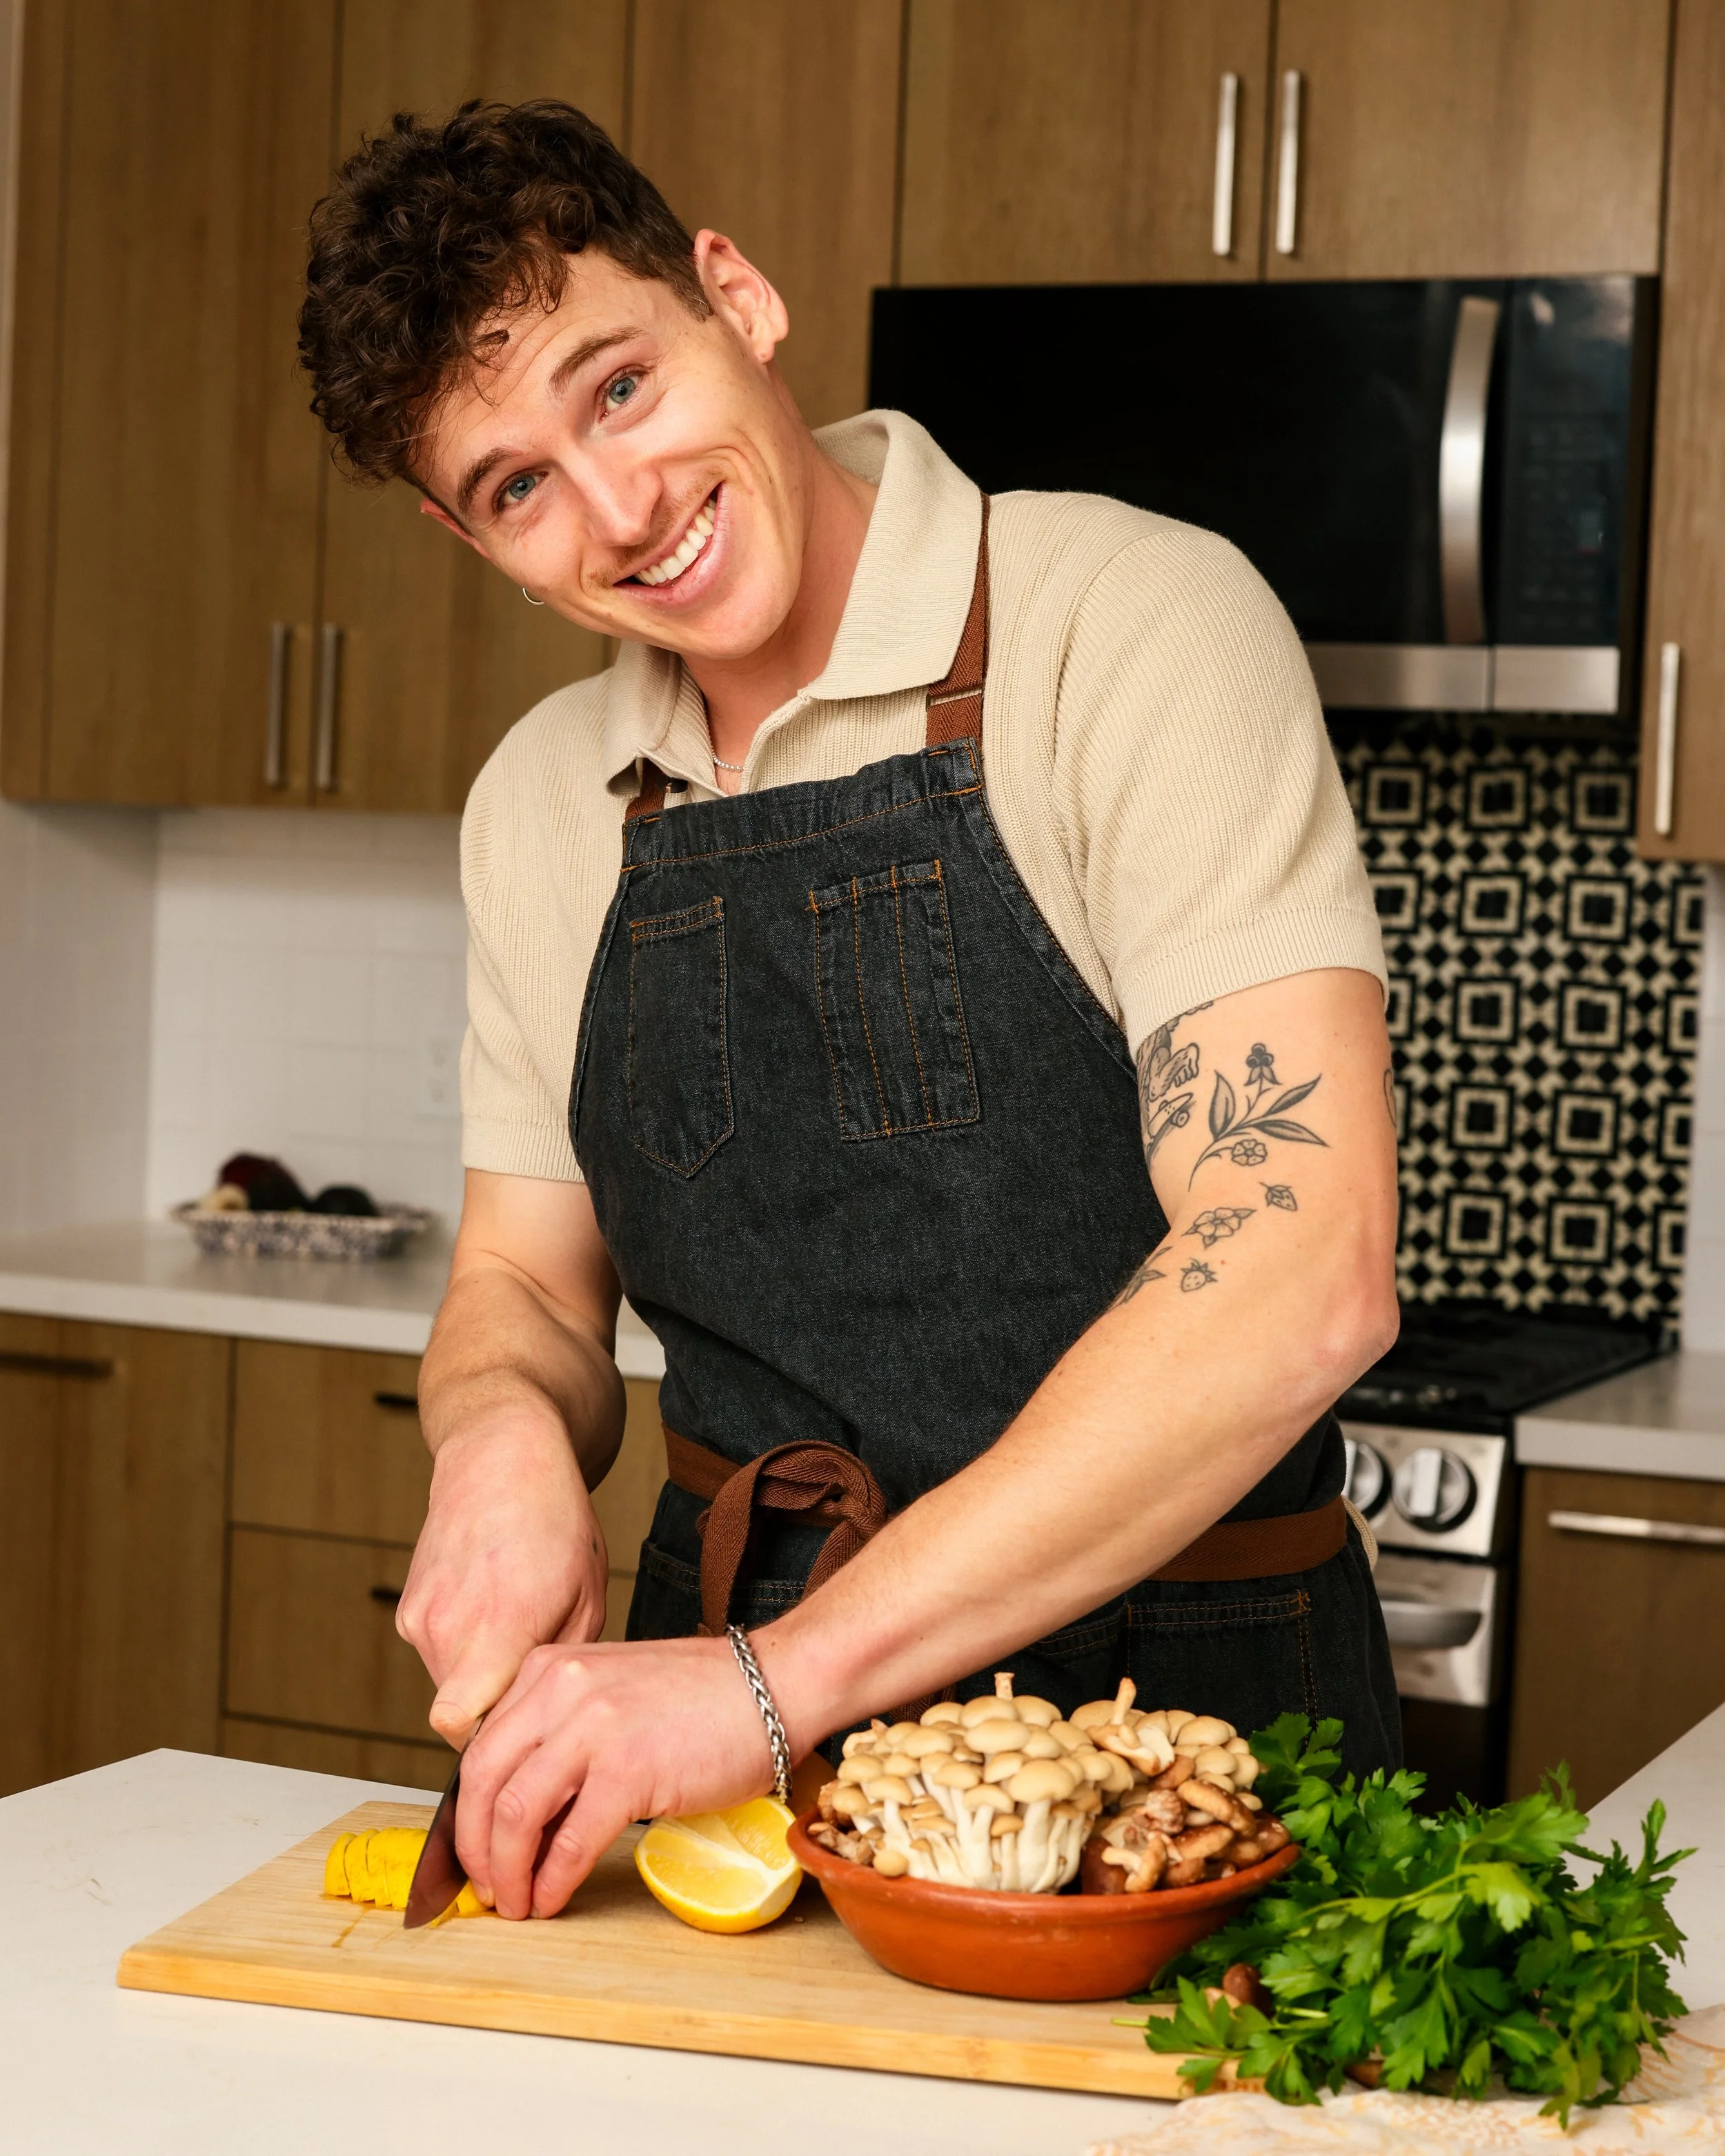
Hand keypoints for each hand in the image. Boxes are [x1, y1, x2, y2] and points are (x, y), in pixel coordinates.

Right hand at [396, 1412, 607, 1749]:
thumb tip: (543, 1720)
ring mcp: (420, 1617)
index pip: (462, 1728)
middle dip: (499, 1706)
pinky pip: (436, 1654)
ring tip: (516, 1623)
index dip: (494, 1742)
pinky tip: (490, 1605)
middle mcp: (449, 1626)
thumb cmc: (556, 1521)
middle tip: (536, 1672)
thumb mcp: (588, 1596)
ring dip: (481, 1673)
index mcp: (501, 1625)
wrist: (501, 1458)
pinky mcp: (406, 1609)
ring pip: (449, 1685)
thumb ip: (558, 1668)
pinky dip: (462, 1646)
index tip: (524, 1731)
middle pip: (464, 1713)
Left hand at [455, 1633, 777, 1918]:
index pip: (480, 1748)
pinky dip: (553, 1881)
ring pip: (516, 1813)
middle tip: (486, 1887)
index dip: (467, 1812)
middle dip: (474, 1849)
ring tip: (516, 1902)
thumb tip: (524, 1820)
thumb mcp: (610, 1695)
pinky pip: (571, 1841)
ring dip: (507, 1872)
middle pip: (483, 1783)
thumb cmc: (702, 1696)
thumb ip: (561, 1738)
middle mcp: (561, 1689)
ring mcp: (594, 1727)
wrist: (774, 1682)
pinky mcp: (630, 1770)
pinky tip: (552, 1899)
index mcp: (550, 1669)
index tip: (473, 1851)